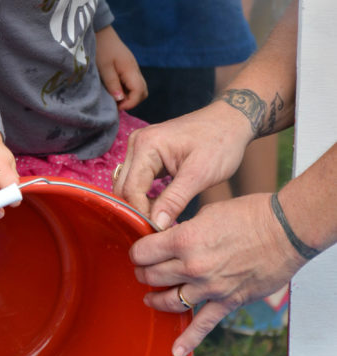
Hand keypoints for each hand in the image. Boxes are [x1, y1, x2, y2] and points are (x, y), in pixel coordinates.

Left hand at [96, 26, 147, 110]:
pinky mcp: (127, 67)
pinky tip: (113, 88)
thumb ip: (113, 83)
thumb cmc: (100, 48)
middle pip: (142, 91)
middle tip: (116, 103)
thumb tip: (120, 99)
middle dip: (131, 101)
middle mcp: (135, 69)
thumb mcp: (104, 67)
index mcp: (131, 69)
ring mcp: (132, 68)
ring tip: (113, 96)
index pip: (139, 92)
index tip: (117, 106)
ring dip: (128, 95)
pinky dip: (126, 89)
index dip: (130, 103)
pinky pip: (132, 82)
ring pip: (138, 87)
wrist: (99, 31)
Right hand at [114, 101, 252, 222]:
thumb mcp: (200, 174)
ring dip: (140, 205)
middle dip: (138, 211)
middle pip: (124, 188)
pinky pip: (137, 181)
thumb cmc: (221, 142)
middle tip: (159, 231)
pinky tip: (160, 209)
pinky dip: (145, 197)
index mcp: (146, 145)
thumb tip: (156, 226)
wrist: (231, 121)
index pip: (130, 189)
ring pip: (128, 186)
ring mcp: (140, 148)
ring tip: (160, 223)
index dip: (141, 214)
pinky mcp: (147, 154)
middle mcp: (137, 144)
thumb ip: (175, 200)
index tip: (158, 234)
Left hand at [130, 193, 304, 355]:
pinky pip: (203, 325)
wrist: (286, 231)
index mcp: (184, 239)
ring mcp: (209, 287)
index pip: (143, 252)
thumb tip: (168, 238)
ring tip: (150, 296)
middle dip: (143, 272)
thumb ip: (184, 229)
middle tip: (143, 270)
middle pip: (152, 276)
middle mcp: (192, 266)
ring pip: (169, 301)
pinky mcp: (228, 301)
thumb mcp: (207, 212)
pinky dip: (188, 340)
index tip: (139, 251)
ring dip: (156, 299)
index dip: (137, 251)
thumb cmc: (249, 214)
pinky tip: (176, 351)